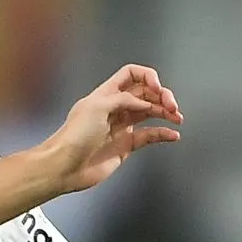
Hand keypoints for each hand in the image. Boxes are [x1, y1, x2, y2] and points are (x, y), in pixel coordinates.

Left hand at [42, 64, 183, 194]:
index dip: (147, 76)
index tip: (157, 87)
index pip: (131, 75)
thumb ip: (123, 100)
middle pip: (145, 93)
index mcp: (106, 94)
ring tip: (177, 118)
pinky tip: (172, 135)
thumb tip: (144, 103)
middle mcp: (115, 108)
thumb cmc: (74, 136)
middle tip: (172, 105)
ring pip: (149, 113)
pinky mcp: (126, 145)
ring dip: (165, 113)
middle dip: (161, 96)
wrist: (64, 166)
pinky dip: (162, 134)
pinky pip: (148, 135)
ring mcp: (121, 126)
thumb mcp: (97, 107)